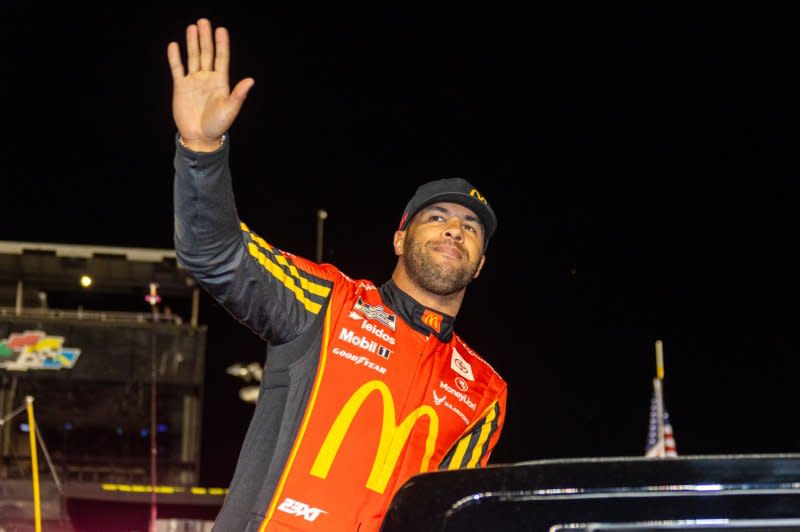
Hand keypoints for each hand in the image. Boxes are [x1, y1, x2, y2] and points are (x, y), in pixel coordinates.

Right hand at [167, 18, 253, 151]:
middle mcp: (207, 78)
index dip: (222, 44)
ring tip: (192, 28)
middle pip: (207, 54)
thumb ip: (239, 94)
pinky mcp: (181, 87)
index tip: (221, 30)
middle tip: (204, 22)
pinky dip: (175, 58)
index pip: (221, 58)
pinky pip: (177, 69)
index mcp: (221, 82)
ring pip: (193, 58)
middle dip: (205, 38)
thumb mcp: (230, 109)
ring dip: (192, 43)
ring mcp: (194, 81)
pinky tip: (174, 45)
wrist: (200, 137)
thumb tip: (251, 80)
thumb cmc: (218, 125)